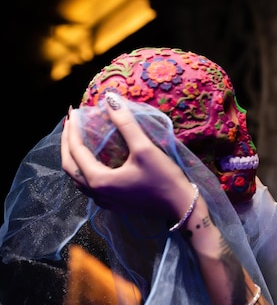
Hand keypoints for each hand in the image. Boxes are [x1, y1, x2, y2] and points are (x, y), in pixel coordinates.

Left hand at [61, 93, 196, 220]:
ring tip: (76, 138)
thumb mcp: (144, 149)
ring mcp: (104, 201)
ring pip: (77, 177)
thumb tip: (110, 98)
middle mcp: (96, 193)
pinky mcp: (113, 203)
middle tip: (71, 123)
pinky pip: (88, 184)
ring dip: (73, 156)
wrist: (181, 206)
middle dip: (67, 143)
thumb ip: (125, 123)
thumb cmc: (163, 178)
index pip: (76, 151)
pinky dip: (84, 168)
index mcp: (99, 180)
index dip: (73, 130)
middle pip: (69, 166)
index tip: (73, 111)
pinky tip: (93, 159)